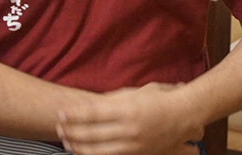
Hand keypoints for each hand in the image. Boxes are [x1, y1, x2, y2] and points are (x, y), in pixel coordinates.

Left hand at [55, 83, 201, 154]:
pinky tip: (83, 152)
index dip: (73, 114)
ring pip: (98, 150)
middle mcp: (129, 129)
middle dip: (71, 131)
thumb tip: (85, 107)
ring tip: (66, 141)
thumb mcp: (133, 93)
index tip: (60, 112)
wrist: (183, 116)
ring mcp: (133, 145)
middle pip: (91, 133)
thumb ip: (109, 101)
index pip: (92, 113)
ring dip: (78, 147)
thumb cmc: (157, 100)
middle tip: (58, 128)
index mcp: (127, 109)